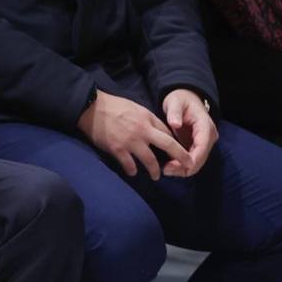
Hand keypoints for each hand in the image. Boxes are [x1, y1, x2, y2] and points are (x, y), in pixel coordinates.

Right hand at [77, 91, 191, 179]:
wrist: (92, 107)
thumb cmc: (114, 106)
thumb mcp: (136, 108)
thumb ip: (148, 120)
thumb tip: (158, 131)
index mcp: (148, 119)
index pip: (168, 133)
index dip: (177, 144)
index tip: (183, 153)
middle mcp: (143, 131)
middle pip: (168, 145)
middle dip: (181, 157)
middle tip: (188, 167)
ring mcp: (130, 141)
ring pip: (150, 160)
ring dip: (155, 170)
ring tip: (156, 176)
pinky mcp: (117, 149)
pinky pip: (129, 165)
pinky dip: (132, 170)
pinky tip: (133, 172)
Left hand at [161, 89, 217, 176]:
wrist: (185, 98)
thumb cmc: (180, 99)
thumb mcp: (175, 102)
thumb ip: (174, 112)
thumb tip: (175, 124)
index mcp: (205, 126)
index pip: (202, 147)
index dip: (192, 160)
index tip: (177, 166)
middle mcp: (208, 136)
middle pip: (200, 158)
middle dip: (185, 167)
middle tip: (166, 170)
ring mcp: (204, 142)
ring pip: (197, 162)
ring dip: (183, 168)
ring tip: (166, 170)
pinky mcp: (198, 146)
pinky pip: (192, 159)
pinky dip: (182, 165)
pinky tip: (170, 166)